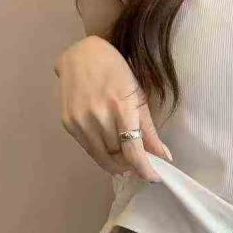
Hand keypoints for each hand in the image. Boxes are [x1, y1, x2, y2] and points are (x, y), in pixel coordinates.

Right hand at [53, 35, 172, 181]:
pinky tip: (108, 142)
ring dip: (117, 160)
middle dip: (132, 163)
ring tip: (125, 152)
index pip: (132, 151)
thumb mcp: (139, 98)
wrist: (82, 55)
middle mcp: (98, 116)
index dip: (144, 169)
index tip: (154, 177)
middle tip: (140, 159)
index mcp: (121, 108)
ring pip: (102, 157)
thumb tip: (164, 157)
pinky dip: (102, 152)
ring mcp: (80, 121)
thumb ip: (150, 132)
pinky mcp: (68, 124)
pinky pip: (89, 149)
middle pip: (118, 156)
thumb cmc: (117, 72)